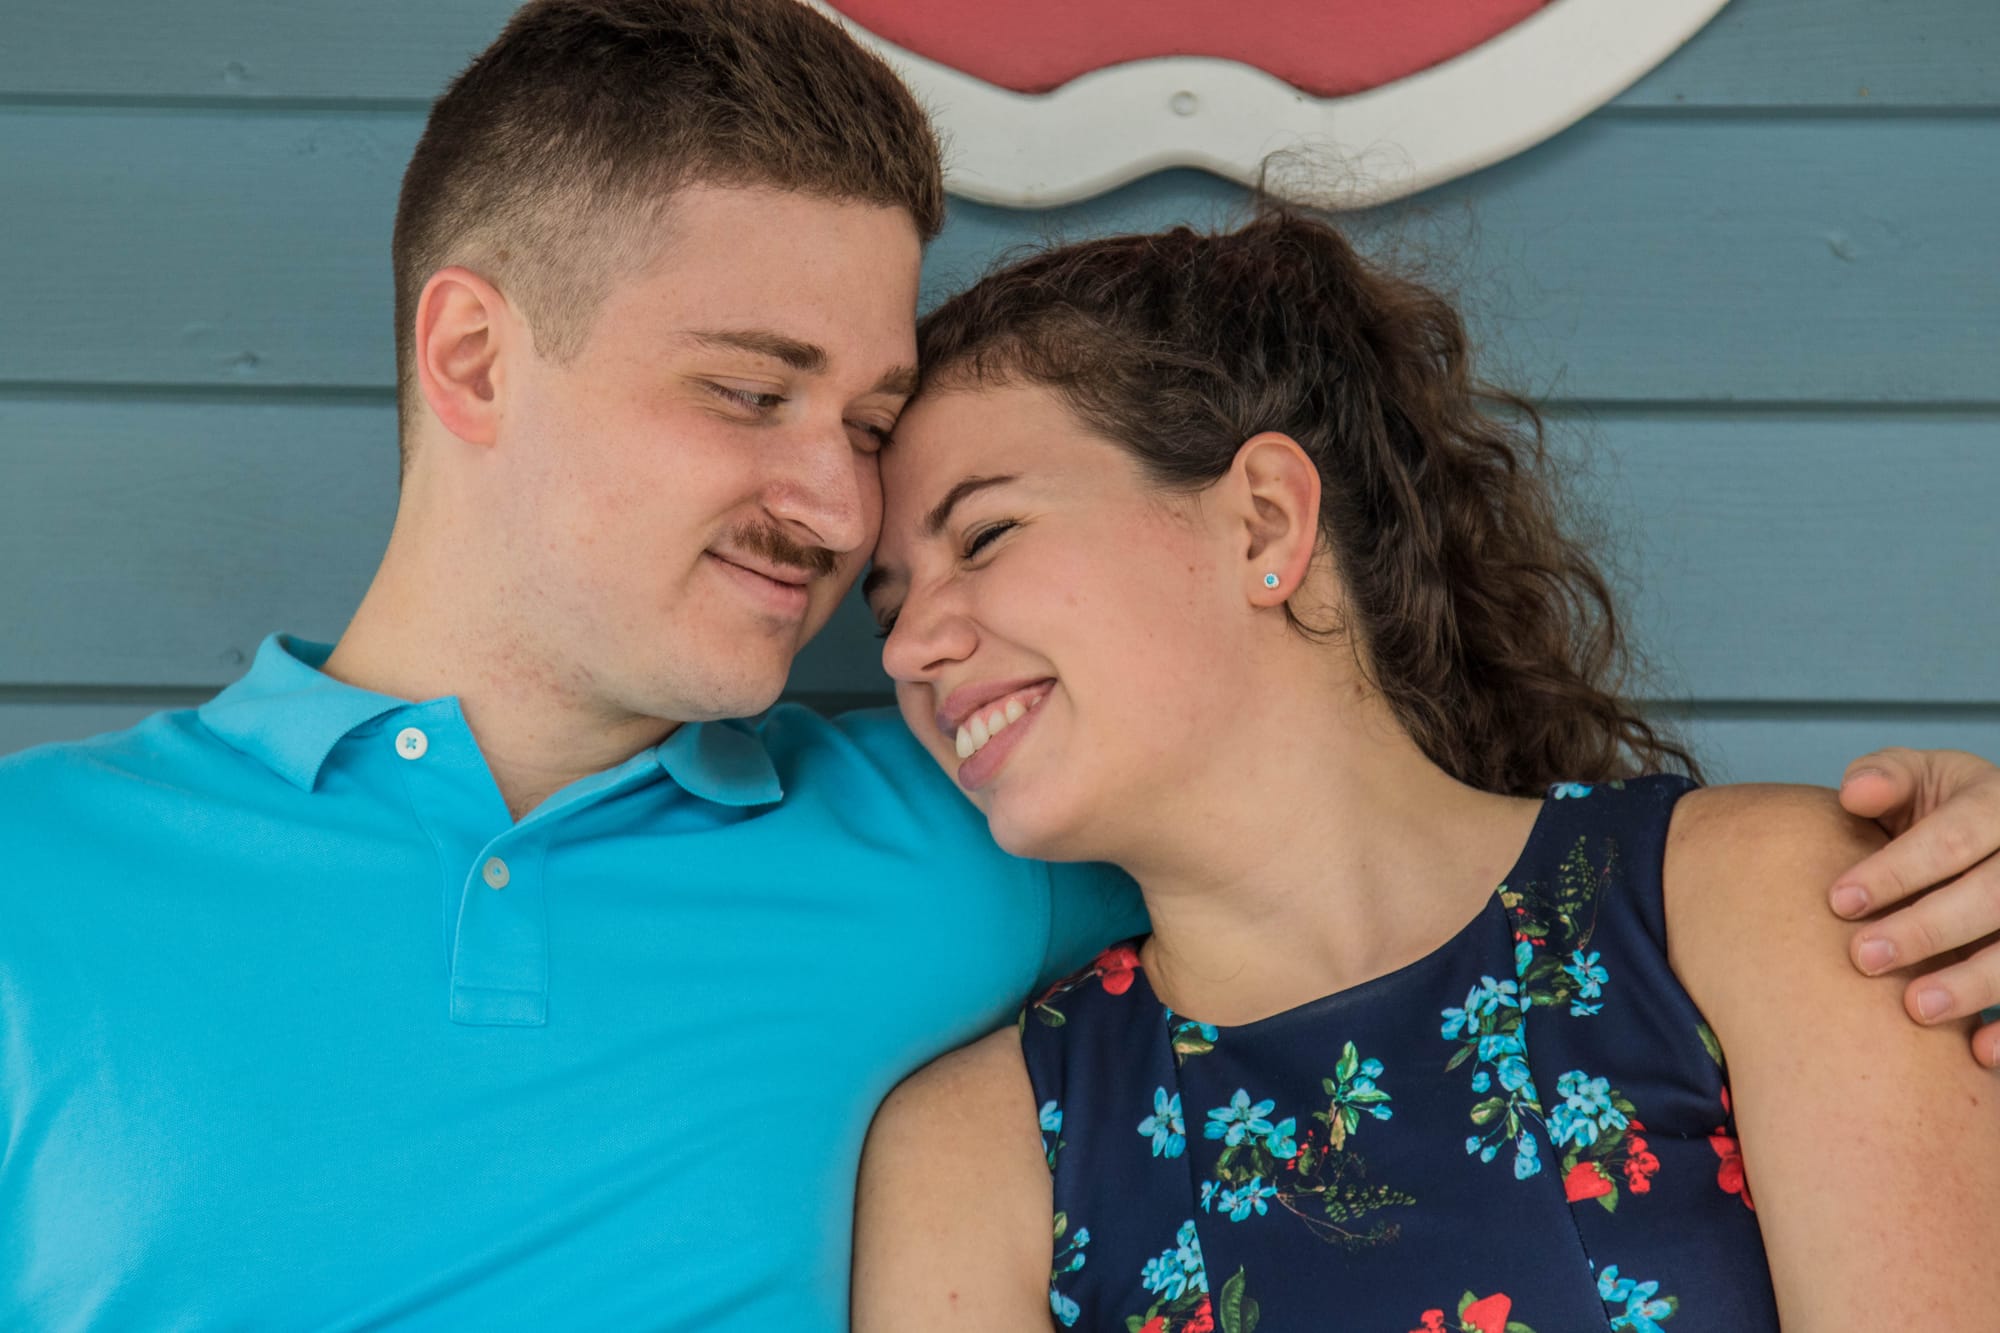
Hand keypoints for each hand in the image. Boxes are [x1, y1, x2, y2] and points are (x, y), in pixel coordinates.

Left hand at [1829, 748, 1999, 1065]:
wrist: (1987, 836)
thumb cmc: (1936, 810)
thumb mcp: (1917, 780)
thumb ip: (1885, 778)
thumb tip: (1855, 793)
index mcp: (1998, 803)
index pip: (1951, 839)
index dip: (1896, 871)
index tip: (1836, 902)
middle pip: (1994, 896)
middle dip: (1928, 930)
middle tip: (1862, 958)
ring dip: (1975, 983)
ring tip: (1915, 1008)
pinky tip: (1979, 1052)